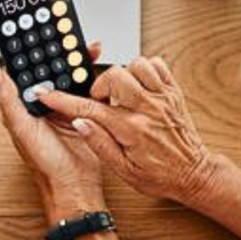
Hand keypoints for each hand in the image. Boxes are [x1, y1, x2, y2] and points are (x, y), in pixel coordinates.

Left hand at [0, 43, 105, 222]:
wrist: (76, 185)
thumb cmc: (46, 164)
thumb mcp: (23, 130)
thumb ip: (9, 101)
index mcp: (25, 107)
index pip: (27, 72)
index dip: (32, 53)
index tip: (38, 34)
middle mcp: (43, 106)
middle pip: (51, 71)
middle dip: (60, 53)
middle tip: (69, 36)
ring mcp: (64, 109)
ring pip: (70, 78)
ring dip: (78, 63)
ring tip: (87, 49)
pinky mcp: (84, 114)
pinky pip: (88, 91)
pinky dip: (93, 79)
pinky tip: (97, 69)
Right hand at [36, 57, 213, 205]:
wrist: (193, 174)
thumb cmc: (160, 175)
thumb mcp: (122, 170)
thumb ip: (99, 143)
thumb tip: (79, 123)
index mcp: (131, 129)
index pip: (89, 108)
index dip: (62, 100)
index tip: (47, 93)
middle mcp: (148, 109)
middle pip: (114, 75)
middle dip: (100, 84)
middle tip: (100, 100)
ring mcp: (163, 98)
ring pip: (136, 64)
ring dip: (123, 74)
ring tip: (121, 93)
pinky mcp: (173, 93)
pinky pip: (157, 65)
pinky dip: (144, 69)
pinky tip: (139, 85)